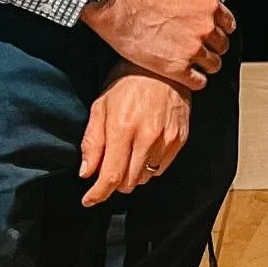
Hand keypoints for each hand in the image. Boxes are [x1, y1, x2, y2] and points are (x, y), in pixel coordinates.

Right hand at [80, 0, 236, 88]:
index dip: (221, 28)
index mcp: (210, 7)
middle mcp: (205, 29)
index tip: (215, 30)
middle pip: (222, 45)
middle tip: (202, 45)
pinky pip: (197, 82)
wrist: (121, 4)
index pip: (229, 24)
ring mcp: (192, 49)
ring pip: (213, 64)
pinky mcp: (176, 68)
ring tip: (196, 62)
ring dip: (207, 64)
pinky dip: (196, 81)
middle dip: (214, 46)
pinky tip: (189, 77)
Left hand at [80, 63, 190, 206]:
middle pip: (128, 182)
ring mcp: (167, 138)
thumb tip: (87, 173)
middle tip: (108, 169)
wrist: (162, 67)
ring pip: (145, 178)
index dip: (98, 194)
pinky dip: (149, 166)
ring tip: (128, 155)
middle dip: (114, 182)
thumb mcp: (101, 106)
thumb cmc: (128, 82)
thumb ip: (92, 142)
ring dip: (132, 175)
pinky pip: (162, 168)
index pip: (111, 176)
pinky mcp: (180, 138)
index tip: (89, 199)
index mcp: (123, 128)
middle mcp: (147, 136)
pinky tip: (144, 150)